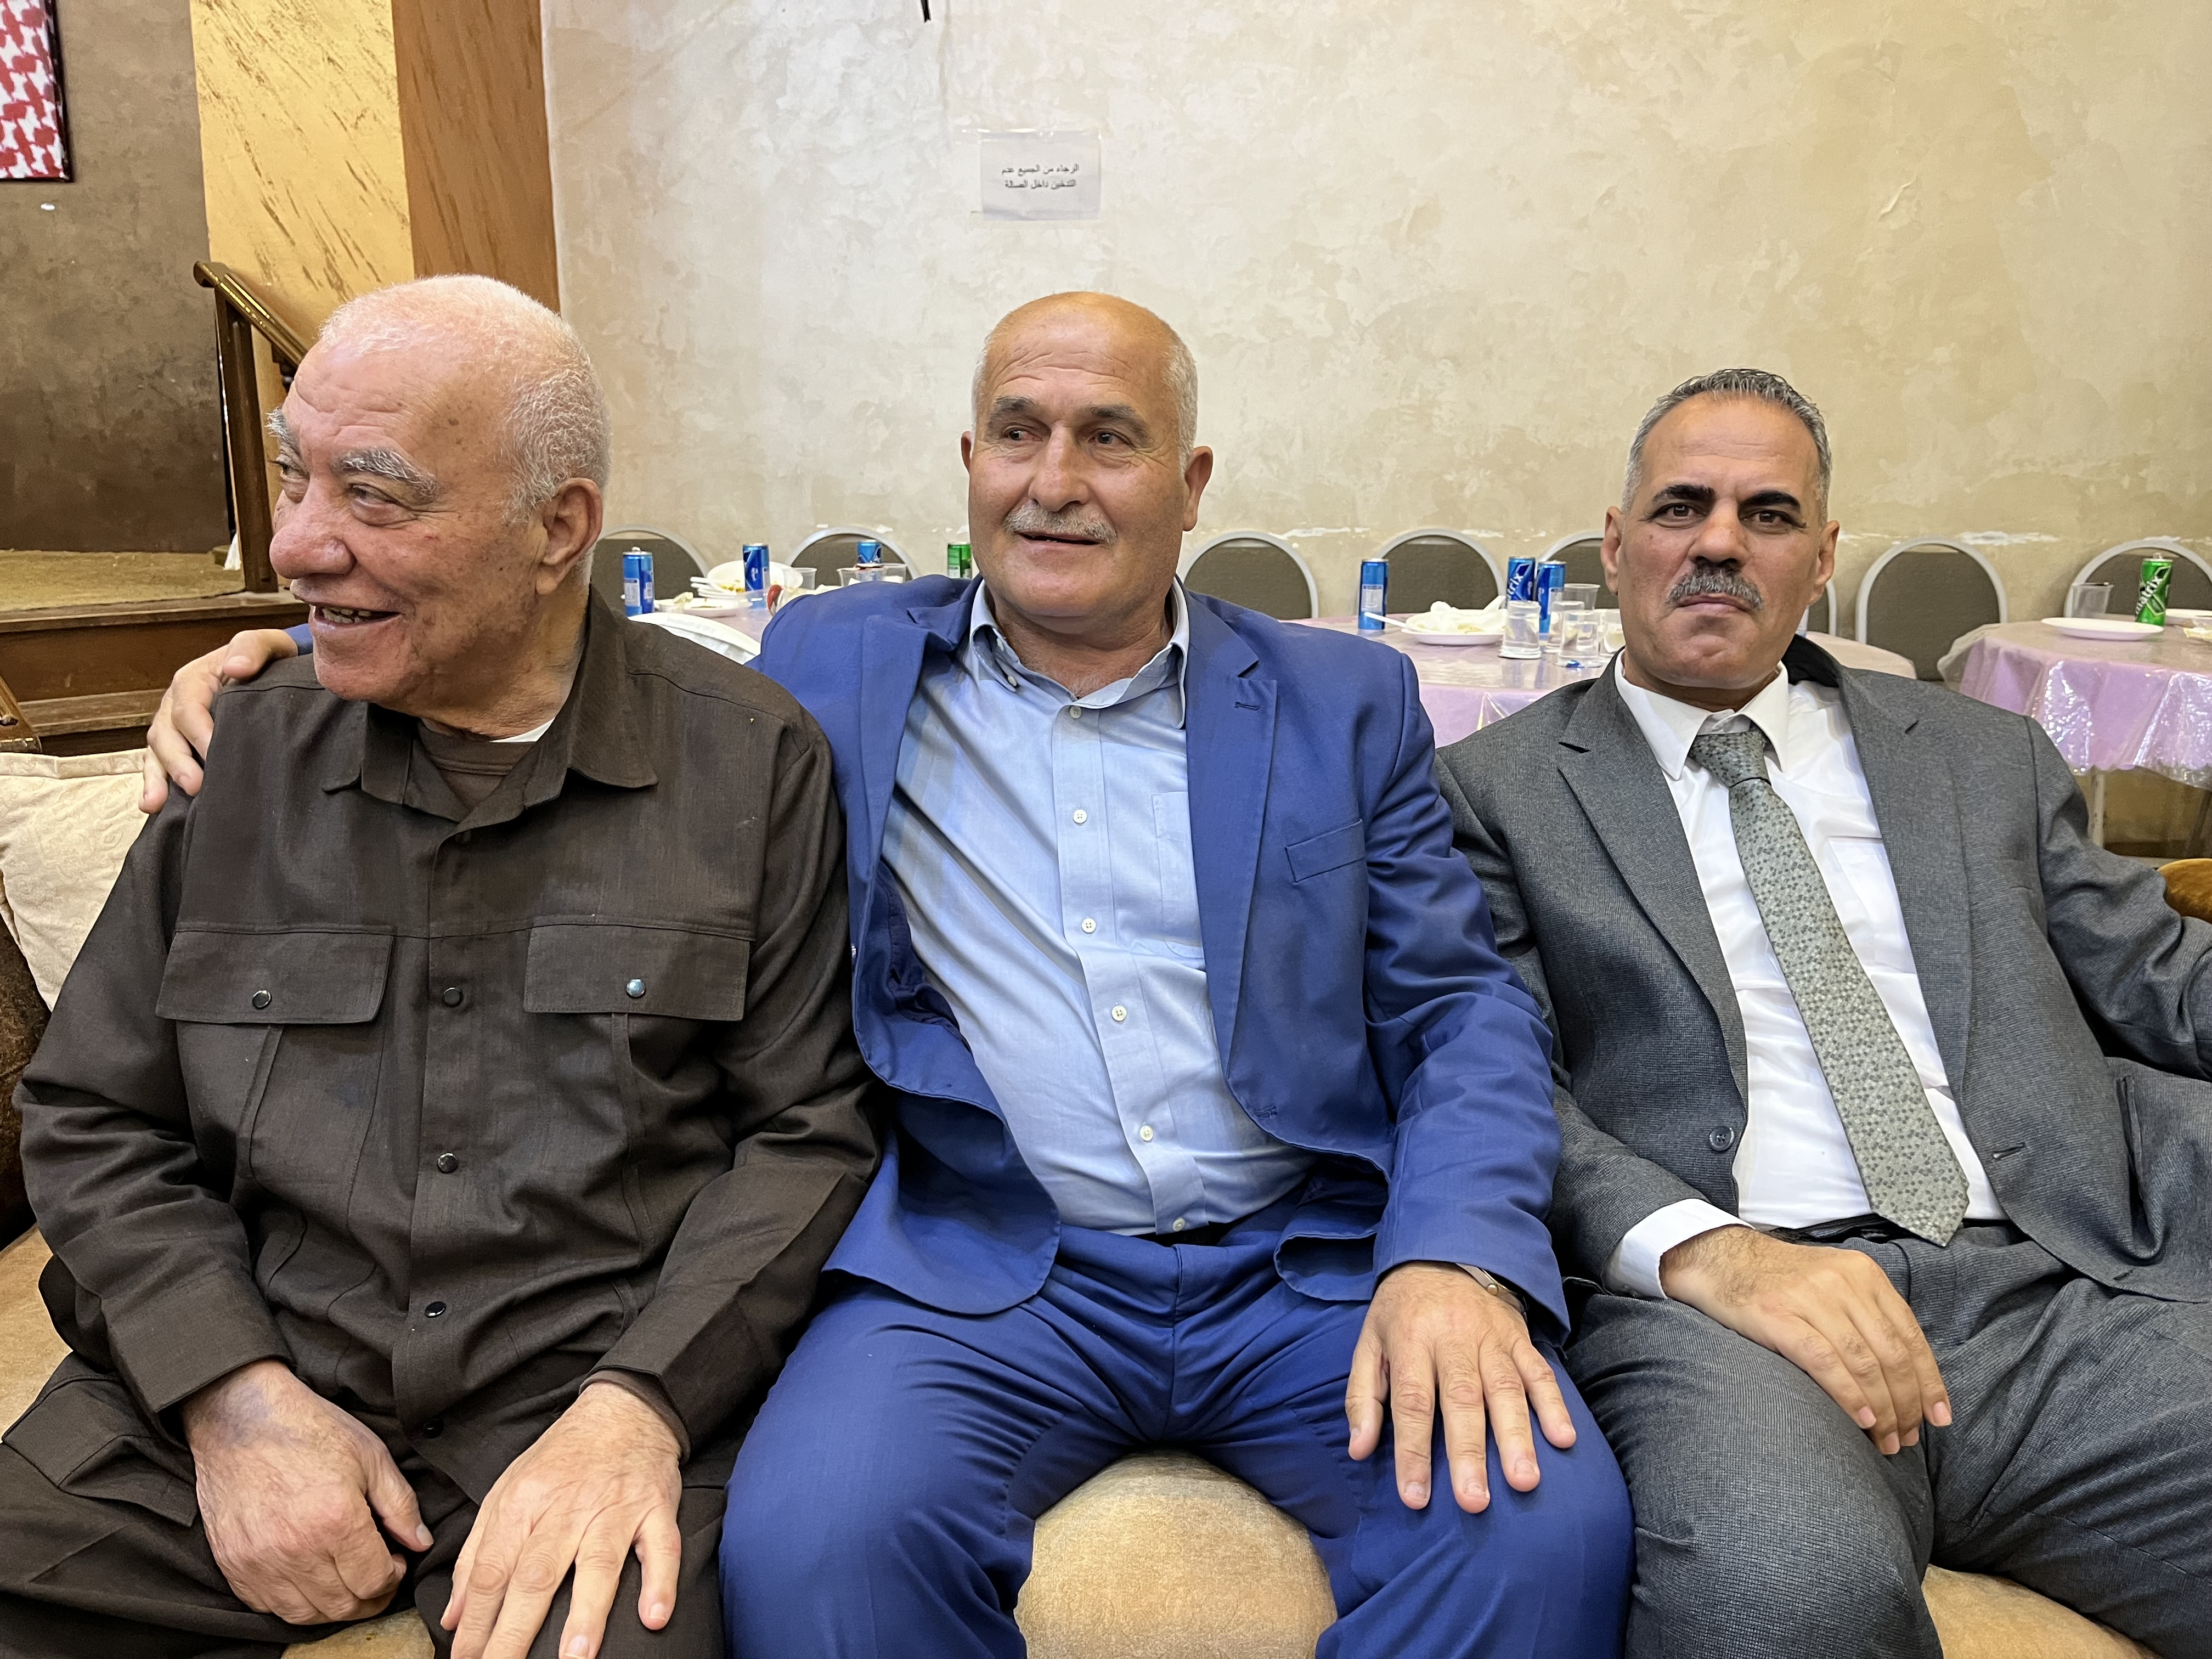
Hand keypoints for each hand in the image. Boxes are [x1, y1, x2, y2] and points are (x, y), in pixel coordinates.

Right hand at [139, 627, 297, 811]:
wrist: (271, 671)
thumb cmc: (267, 659)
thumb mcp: (266, 644)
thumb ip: (251, 649)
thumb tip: (235, 667)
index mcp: (193, 680)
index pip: (189, 708)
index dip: (199, 732)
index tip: (215, 752)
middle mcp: (176, 704)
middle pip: (167, 734)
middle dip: (178, 762)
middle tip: (195, 785)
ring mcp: (173, 727)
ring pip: (158, 752)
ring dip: (159, 777)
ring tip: (159, 802)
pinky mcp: (178, 746)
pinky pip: (158, 764)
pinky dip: (153, 784)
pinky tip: (151, 805)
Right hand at [181, 1359, 431, 1624]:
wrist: (240, 1419)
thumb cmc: (309, 1430)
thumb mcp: (371, 1456)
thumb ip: (400, 1504)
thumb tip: (421, 1543)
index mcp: (337, 1521)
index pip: (375, 1581)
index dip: (393, 1577)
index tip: (395, 1559)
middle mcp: (297, 1550)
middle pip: (343, 1606)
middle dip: (369, 1597)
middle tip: (375, 1573)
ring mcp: (260, 1562)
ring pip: (306, 1615)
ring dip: (333, 1605)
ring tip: (344, 1578)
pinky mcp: (233, 1566)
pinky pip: (267, 1606)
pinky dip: (293, 1601)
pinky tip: (308, 1576)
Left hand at [443, 1381, 682, 1658]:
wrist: (624, 1408)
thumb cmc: (563, 1456)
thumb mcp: (507, 1491)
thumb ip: (478, 1553)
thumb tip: (454, 1616)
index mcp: (522, 1503)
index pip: (491, 1572)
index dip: (476, 1622)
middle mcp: (566, 1507)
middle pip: (536, 1575)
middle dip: (515, 1632)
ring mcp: (614, 1507)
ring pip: (598, 1562)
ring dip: (586, 1613)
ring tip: (575, 1657)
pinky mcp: (656, 1507)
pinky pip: (661, 1546)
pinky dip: (660, 1581)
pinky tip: (654, 1616)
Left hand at [1346, 1261, 1575, 1512]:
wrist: (1442, 1254)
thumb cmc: (1401, 1312)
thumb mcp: (1368, 1344)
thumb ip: (1363, 1397)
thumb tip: (1359, 1449)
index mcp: (1410, 1341)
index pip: (1411, 1402)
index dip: (1413, 1451)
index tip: (1416, 1497)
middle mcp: (1453, 1340)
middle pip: (1462, 1399)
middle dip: (1469, 1452)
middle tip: (1474, 1501)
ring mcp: (1491, 1339)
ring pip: (1506, 1389)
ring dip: (1516, 1436)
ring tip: (1524, 1480)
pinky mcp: (1519, 1337)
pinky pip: (1539, 1371)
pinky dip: (1554, 1404)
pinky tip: (1564, 1439)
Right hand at [1660, 1225, 1950, 1454]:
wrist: (1718, 1259)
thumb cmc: (1779, 1282)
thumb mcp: (1833, 1284)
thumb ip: (1867, 1317)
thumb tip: (1904, 1378)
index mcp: (1864, 1274)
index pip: (1910, 1336)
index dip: (1928, 1382)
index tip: (1937, 1417)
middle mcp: (1842, 1282)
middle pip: (1891, 1354)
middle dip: (1905, 1404)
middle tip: (1904, 1438)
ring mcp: (1810, 1298)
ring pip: (1863, 1362)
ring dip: (1881, 1409)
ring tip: (1884, 1440)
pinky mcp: (1778, 1317)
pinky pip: (1824, 1361)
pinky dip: (1848, 1393)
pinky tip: (1860, 1419)